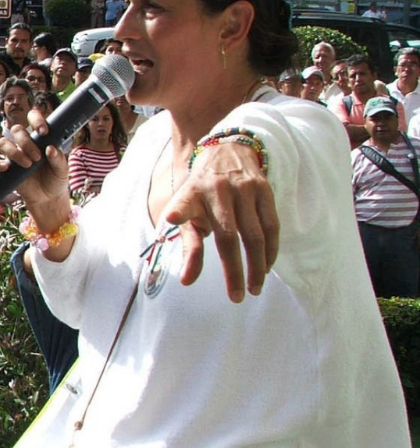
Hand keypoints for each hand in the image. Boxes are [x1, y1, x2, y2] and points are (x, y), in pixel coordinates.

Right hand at [0, 109, 71, 229]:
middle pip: (16, 130)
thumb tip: (50, 149)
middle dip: (26, 142)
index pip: (32, 118)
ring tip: (28, 165)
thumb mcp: (62, 169)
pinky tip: (7, 168)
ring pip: (3, 142)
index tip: (43, 132)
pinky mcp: (4, 169)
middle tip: (37, 158)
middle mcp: (23, 143)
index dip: (36, 120)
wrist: (48, 198)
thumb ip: (58, 158)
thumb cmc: (55, 178)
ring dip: (14, 151)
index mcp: (38, 137)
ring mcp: (12, 155)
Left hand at [163, 141, 278, 302]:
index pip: (186, 211)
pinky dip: (271, 248)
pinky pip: (272, 225)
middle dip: (234, 270)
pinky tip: (267, 266)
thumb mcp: (188, 210)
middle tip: (237, 297)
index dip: (181, 222)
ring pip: (255, 234)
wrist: (226, 151)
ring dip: (257, 265)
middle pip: (229, 236)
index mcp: (193, 195)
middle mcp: (219, 191)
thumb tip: (187, 281)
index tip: (175, 234)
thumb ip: (189, 245)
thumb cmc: (201, 190)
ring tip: (255, 288)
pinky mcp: (265, 190)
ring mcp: (245, 189)